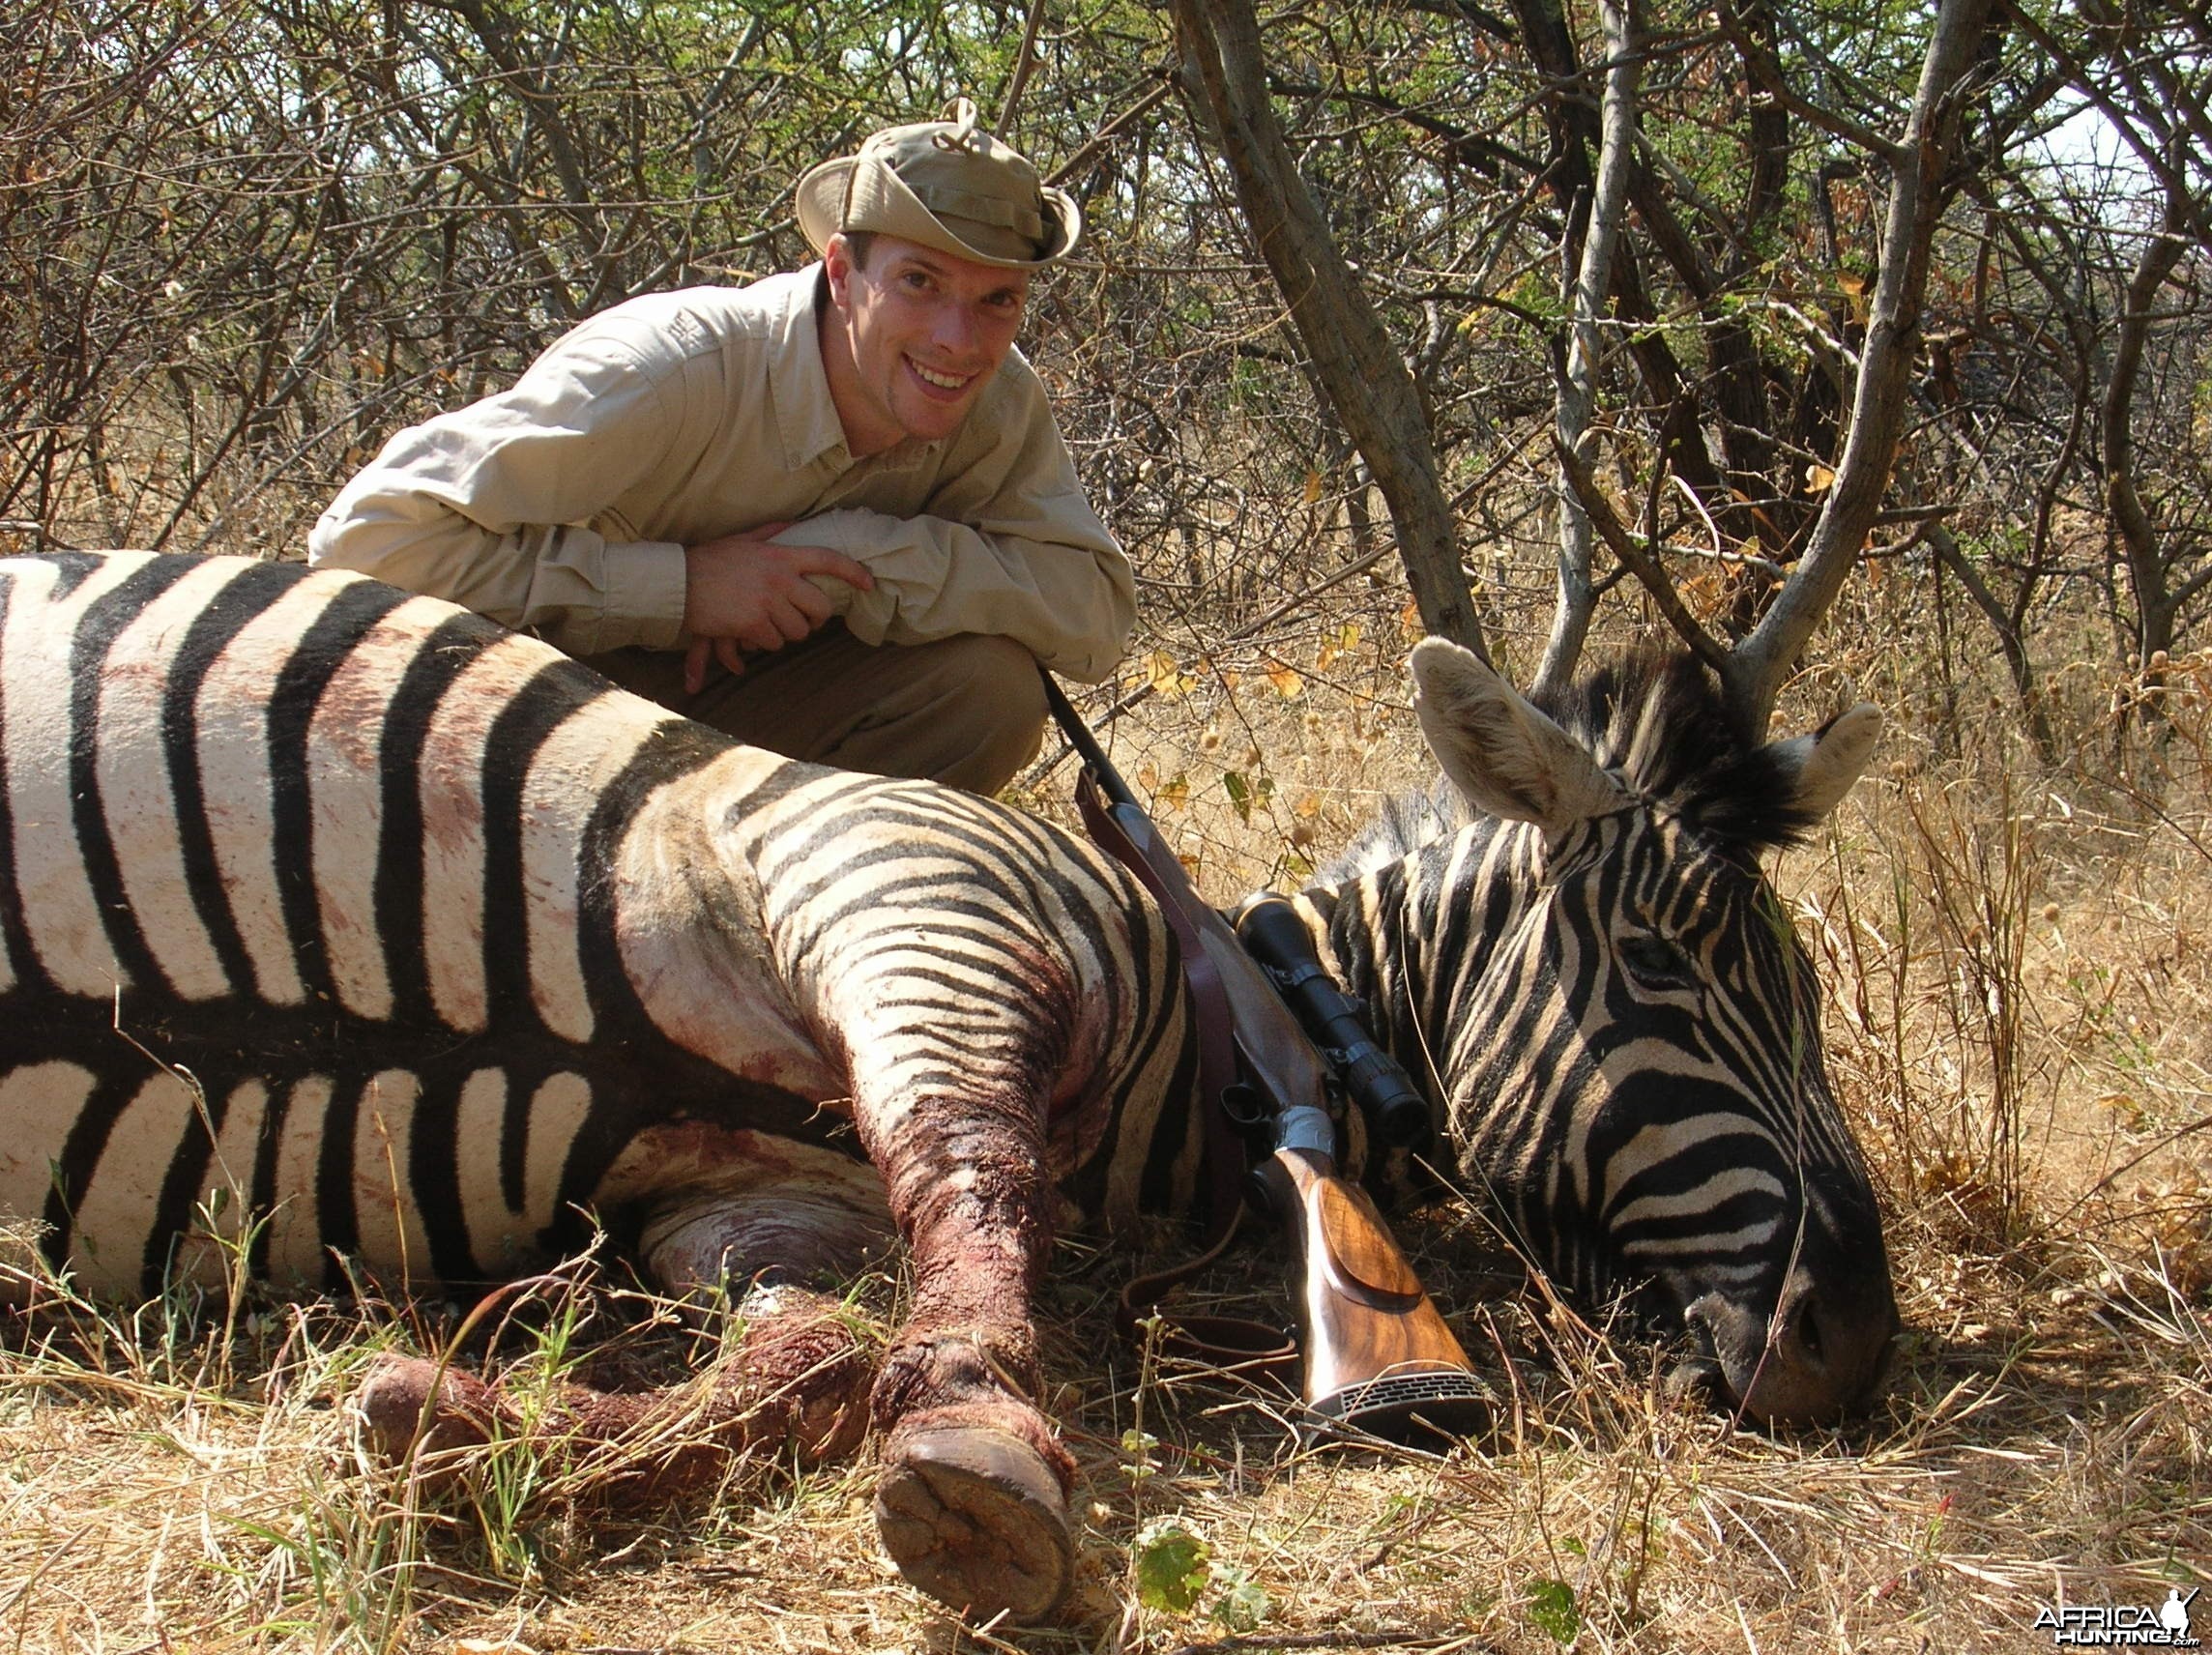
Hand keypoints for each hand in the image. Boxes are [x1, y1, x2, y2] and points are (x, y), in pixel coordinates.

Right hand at [681, 524, 873, 693]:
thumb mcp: (742, 541)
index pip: (826, 560)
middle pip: (820, 608)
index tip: (869, 584)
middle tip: (804, 620)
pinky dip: (762, 643)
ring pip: (797, 631)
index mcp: (779, 555)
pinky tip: (747, 632)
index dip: (852, 572)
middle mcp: (778, 578)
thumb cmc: (709, 561)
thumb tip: (794, 523)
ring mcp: (766, 602)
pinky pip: (773, 643)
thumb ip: (771, 533)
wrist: (677, 582)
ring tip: (765, 624)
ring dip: (784, 633)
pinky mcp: (752, 624)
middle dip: (814, 619)